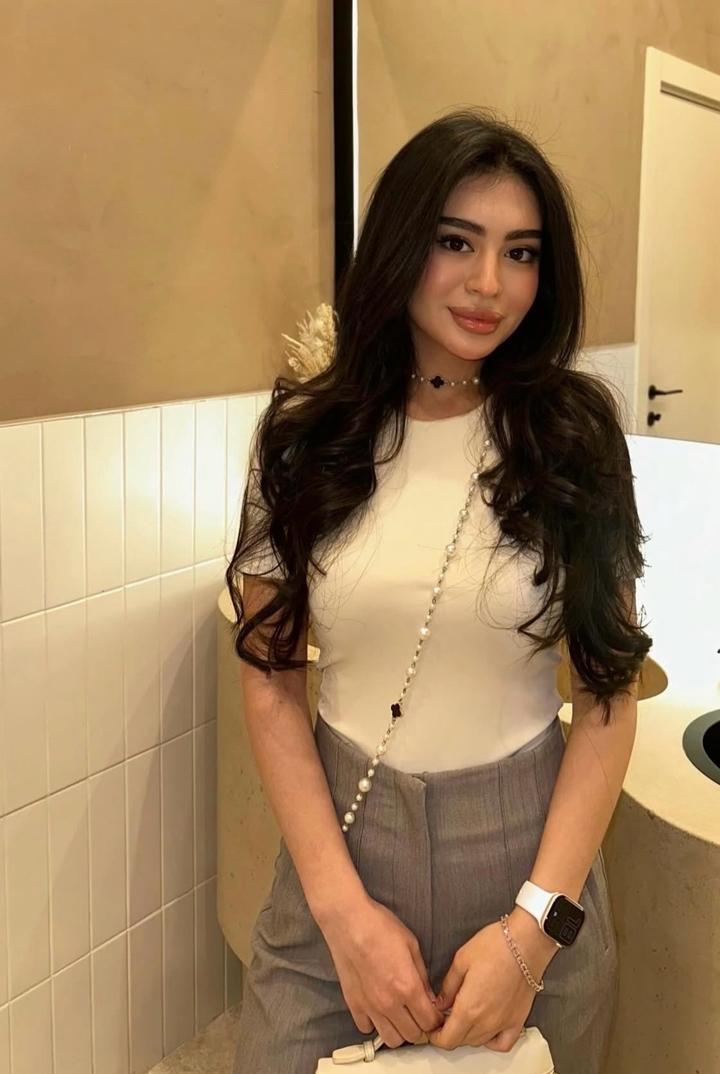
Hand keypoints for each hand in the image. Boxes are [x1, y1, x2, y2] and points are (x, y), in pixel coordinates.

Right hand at [319, 893, 444, 1047]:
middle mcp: (390, 1003)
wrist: (348, 921)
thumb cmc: (380, 927)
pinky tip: (378, 1009)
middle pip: (412, 1036)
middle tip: (419, 1014)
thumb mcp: (411, 945)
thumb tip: (430, 997)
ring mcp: (370, 1007)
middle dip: (421, 1028)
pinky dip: (375, 1024)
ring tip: (400, 1016)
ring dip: (399, 1031)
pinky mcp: (353, 1005)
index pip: (429, 1022)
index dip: (436, 1020)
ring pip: (391, 1040)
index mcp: (408, 987)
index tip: (435, 1014)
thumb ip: (422, 975)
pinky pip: (367, 1028)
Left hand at [428, 908, 557, 1051]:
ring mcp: (504, 1023)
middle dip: (449, 1033)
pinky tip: (486, 1029)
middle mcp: (486, 1021)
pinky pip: (503, 1043)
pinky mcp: (518, 1020)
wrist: (526, 942)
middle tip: (444, 1018)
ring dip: (467, 1035)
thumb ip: (448, 986)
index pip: (447, 1040)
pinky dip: (492, 1042)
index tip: (432, 1028)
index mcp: (469, 1008)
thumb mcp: (461, 960)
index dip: (435, 1037)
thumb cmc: (495, 946)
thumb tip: (440, 1003)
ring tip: (462, 1018)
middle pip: (461, 1042)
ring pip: (479, 1042)